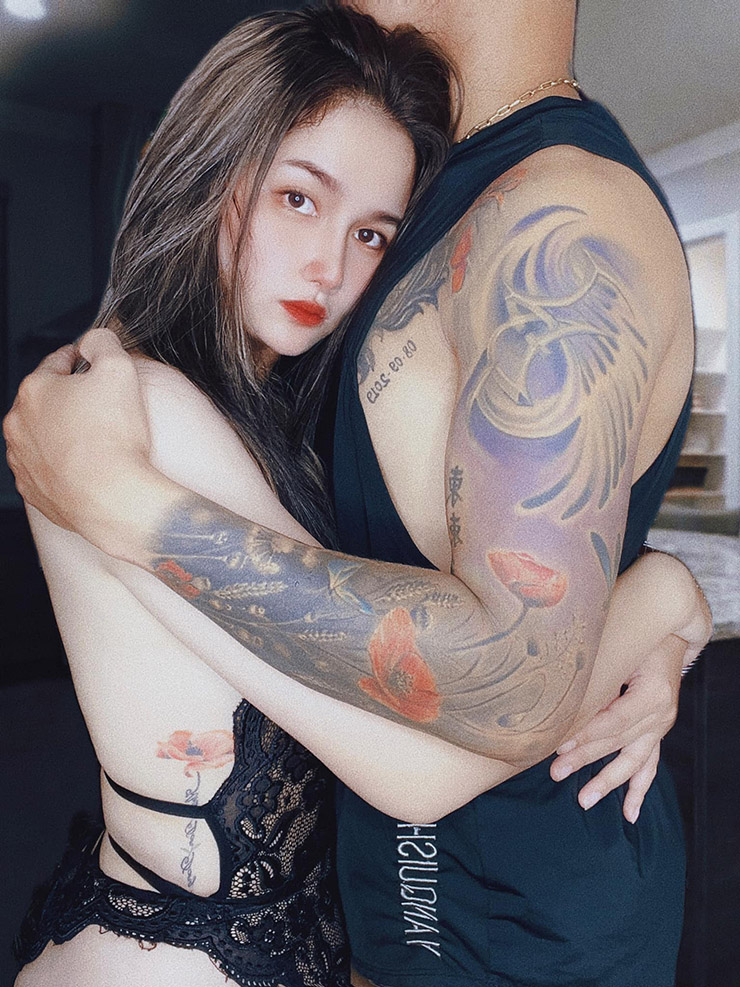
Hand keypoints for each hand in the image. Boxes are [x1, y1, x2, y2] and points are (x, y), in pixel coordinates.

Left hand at [4, 328, 150, 552]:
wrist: (114, 497)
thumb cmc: (115, 437)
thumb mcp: (119, 368)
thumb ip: (103, 342)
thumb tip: (93, 339)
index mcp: (35, 390)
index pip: (57, 363)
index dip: (80, 361)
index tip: (92, 366)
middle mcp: (19, 424)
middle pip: (46, 400)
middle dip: (70, 400)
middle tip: (101, 408)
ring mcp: (22, 459)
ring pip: (41, 435)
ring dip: (62, 432)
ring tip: (94, 440)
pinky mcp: (32, 489)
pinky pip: (44, 468)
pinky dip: (61, 464)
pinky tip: (85, 466)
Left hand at [551, 574, 711, 820]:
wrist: (671, 631)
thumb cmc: (639, 635)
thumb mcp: (618, 648)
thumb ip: (595, 673)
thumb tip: (556, 692)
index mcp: (651, 695)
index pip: (611, 722)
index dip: (584, 734)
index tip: (556, 744)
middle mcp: (660, 715)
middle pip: (617, 742)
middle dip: (584, 758)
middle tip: (555, 771)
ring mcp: (661, 726)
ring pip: (633, 761)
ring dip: (607, 781)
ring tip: (584, 800)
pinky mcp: (656, 731)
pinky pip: (649, 766)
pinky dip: (639, 790)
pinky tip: (628, 813)